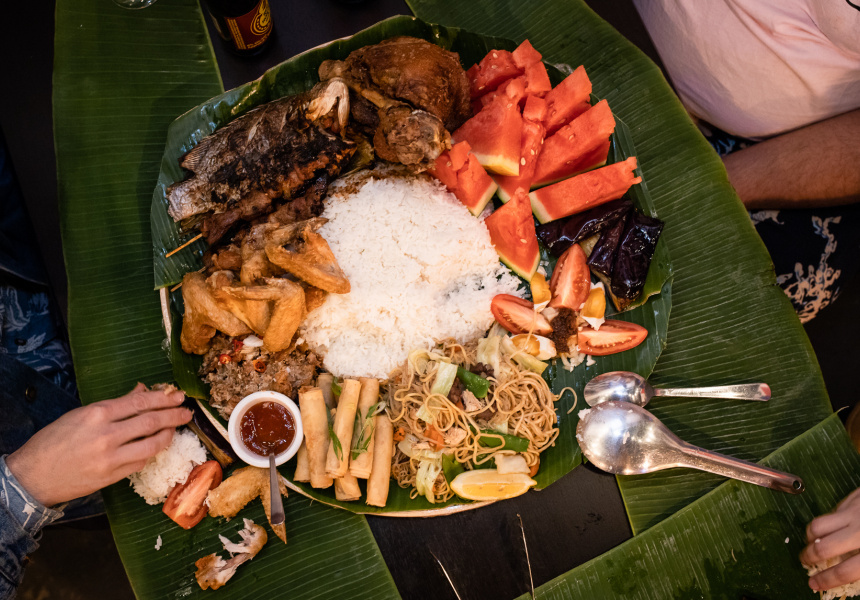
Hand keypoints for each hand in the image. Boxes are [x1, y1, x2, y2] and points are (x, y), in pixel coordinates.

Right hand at [6, 383, 191, 506]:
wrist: (32, 476)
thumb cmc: (54, 440)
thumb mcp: (81, 414)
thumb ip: (115, 404)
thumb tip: (142, 391)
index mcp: (97, 414)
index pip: (140, 402)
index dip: (163, 398)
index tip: (177, 395)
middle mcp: (107, 436)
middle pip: (151, 422)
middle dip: (173, 415)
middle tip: (187, 411)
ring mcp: (111, 459)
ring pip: (152, 445)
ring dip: (168, 435)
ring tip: (175, 428)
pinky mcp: (112, 477)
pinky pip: (141, 463)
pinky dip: (151, 453)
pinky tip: (156, 446)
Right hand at [801, 487, 859, 591]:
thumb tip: (857, 575)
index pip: (843, 572)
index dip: (826, 580)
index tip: (813, 584)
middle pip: (822, 547)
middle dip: (808, 557)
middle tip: (805, 561)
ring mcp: (854, 512)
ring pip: (818, 525)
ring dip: (810, 536)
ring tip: (811, 541)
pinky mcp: (853, 497)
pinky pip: (833, 511)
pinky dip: (829, 521)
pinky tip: (835, 525)